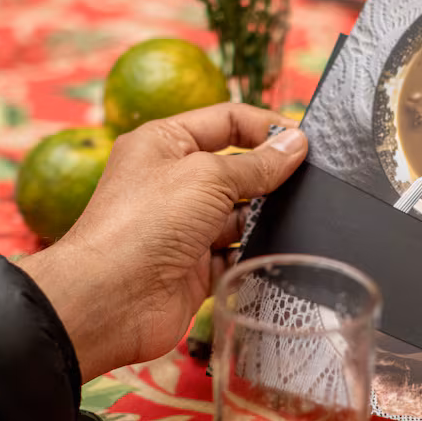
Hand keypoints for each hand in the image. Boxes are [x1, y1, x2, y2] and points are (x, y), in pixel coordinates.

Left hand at [21, 104, 306, 379]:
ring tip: (297, 218)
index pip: (225, 121)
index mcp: (164, 144)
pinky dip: (254, 254)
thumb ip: (257, 163)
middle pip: (236, 169)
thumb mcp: (208, 176)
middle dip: (270, 175)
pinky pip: (235, 255)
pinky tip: (276, 252)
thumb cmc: (144, 224)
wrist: (110, 299)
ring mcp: (183, 228)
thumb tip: (295, 144)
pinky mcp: (194, 269)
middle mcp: (172, 182)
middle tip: (311, 182)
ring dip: (265, 217)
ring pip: (239, 215)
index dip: (265, 127)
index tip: (305, 142)